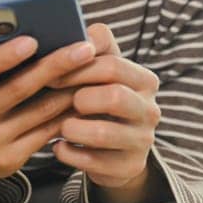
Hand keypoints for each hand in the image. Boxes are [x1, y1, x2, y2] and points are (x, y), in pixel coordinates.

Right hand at [0, 33, 93, 186]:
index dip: (2, 57)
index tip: (31, 40)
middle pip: (17, 89)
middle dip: (55, 66)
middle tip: (84, 48)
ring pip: (40, 110)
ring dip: (71, 88)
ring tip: (94, 67)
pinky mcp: (10, 159)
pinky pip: (48, 131)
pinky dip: (69, 111)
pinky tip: (87, 95)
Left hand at [45, 22, 162, 192]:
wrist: (116, 150)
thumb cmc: (100, 99)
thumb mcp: (102, 71)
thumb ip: (95, 46)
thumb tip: (80, 35)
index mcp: (145, 80)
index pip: (114, 65)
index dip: (78, 68)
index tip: (51, 74)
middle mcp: (150, 110)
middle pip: (115, 96)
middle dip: (79, 98)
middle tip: (59, 101)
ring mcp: (143, 141)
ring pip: (104, 132)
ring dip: (73, 127)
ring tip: (60, 126)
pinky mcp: (129, 167)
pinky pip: (93, 161)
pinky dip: (69, 152)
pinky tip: (60, 146)